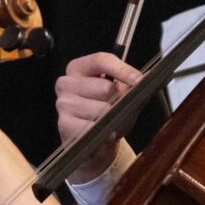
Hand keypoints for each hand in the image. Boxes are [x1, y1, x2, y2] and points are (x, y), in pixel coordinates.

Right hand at [55, 53, 143, 180]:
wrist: (95, 144)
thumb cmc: (107, 114)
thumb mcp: (120, 95)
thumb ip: (129, 85)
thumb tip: (140, 82)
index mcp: (79, 68)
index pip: (101, 61)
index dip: (123, 70)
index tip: (139, 80)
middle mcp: (66, 82)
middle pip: (105, 87)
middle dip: (119, 100)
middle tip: (120, 110)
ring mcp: (64, 103)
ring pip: (102, 109)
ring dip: (114, 119)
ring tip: (111, 123)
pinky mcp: (64, 123)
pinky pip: (94, 126)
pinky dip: (105, 132)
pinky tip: (103, 133)